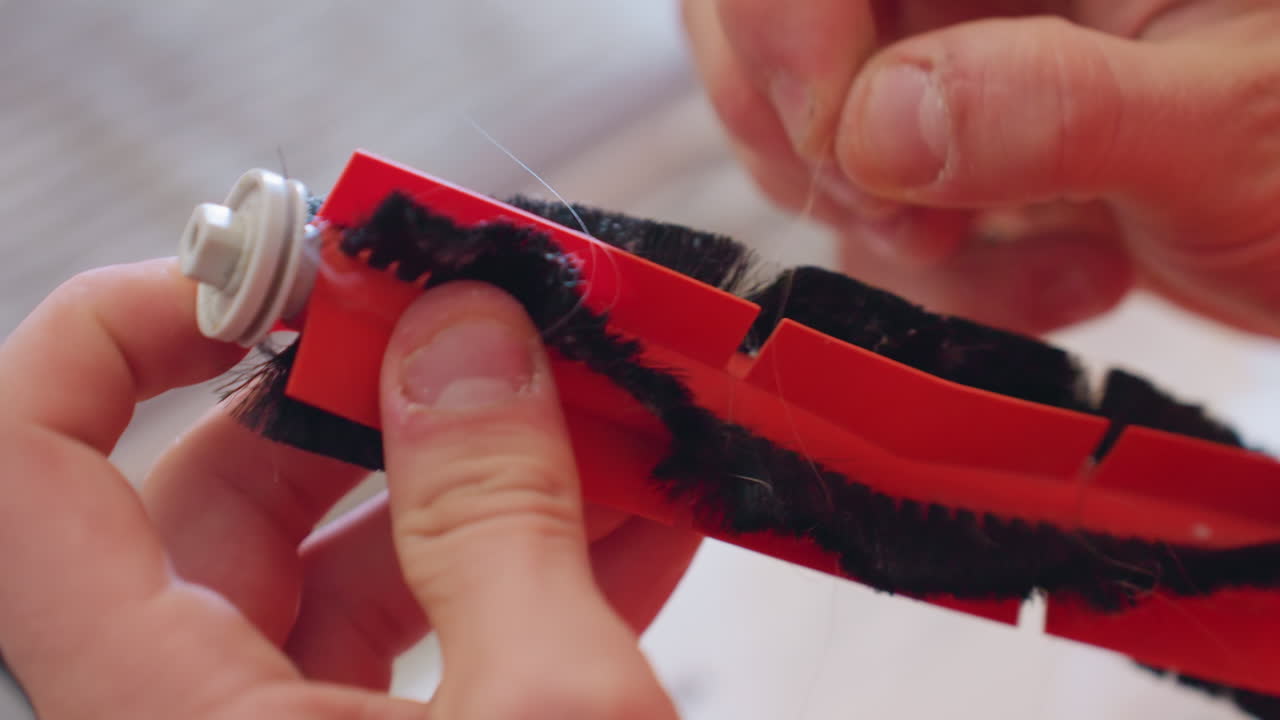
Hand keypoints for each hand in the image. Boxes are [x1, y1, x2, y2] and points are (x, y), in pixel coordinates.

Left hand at [0, 259, 694, 718]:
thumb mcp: (543, 717)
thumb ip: (498, 510)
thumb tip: (467, 337)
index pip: (28, 471)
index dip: (116, 331)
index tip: (269, 270)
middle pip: (224, 491)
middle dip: (376, 391)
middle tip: (497, 327)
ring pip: (347, 555)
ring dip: (485, 469)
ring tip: (609, 413)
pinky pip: (432, 625)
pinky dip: (530, 557)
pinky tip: (641, 512)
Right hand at [683, 0, 1279, 334]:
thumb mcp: (1227, 130)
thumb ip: (1052, 109)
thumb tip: (874, 124)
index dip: (786, 16)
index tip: (833, 137)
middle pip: (767, 13)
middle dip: (810, 132)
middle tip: (909, 217)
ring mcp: (956, 54)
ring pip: (805, 121)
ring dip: (891, 225)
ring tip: (1034, 255)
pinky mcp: (950, 141)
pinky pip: (866, 206)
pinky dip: (939, 270)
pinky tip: (1062, 276)